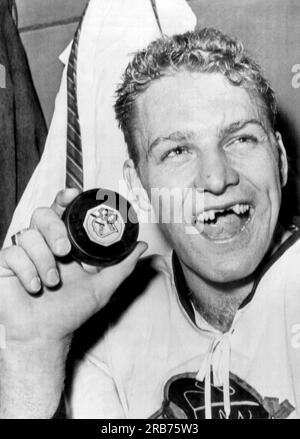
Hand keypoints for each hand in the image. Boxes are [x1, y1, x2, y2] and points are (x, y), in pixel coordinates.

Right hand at [0, 189, 147, 344]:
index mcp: (64, 242)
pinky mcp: (6, 264)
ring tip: (52, 282)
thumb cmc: (71, 312)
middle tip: (63, 251)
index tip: (72, 194)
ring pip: (28, 235)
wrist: (46, 335)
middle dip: (54, 230)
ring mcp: (24, 252)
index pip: (61, 211)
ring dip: (43, 259)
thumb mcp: (102, 287)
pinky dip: (27, 270)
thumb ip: (122, 266)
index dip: (64, 198)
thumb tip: (142, 246)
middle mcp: (43, 243)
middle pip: (42, 215)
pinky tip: (35, 287)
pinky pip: (12, 253)